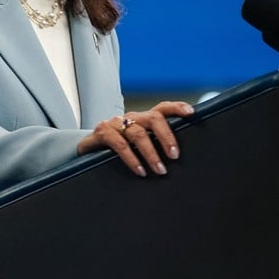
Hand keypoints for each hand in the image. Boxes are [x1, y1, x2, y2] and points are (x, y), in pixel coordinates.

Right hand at [77, 101, 194, 176]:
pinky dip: (131, 158)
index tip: (191, 113)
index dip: (176, 108)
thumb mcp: (137, 146)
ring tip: (160, 170)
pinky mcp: (102, 132)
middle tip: (174, 156)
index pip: (162, 108)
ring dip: (151, 153)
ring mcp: (115, 123)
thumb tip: (177, 160)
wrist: (87, 152)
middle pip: (153, 118)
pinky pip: (119, 144)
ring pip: (138, 133)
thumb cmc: (117, 150)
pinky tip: (140, 170)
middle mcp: (130, 118)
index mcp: (142, 119)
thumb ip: (153, 146)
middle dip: (166, 136)